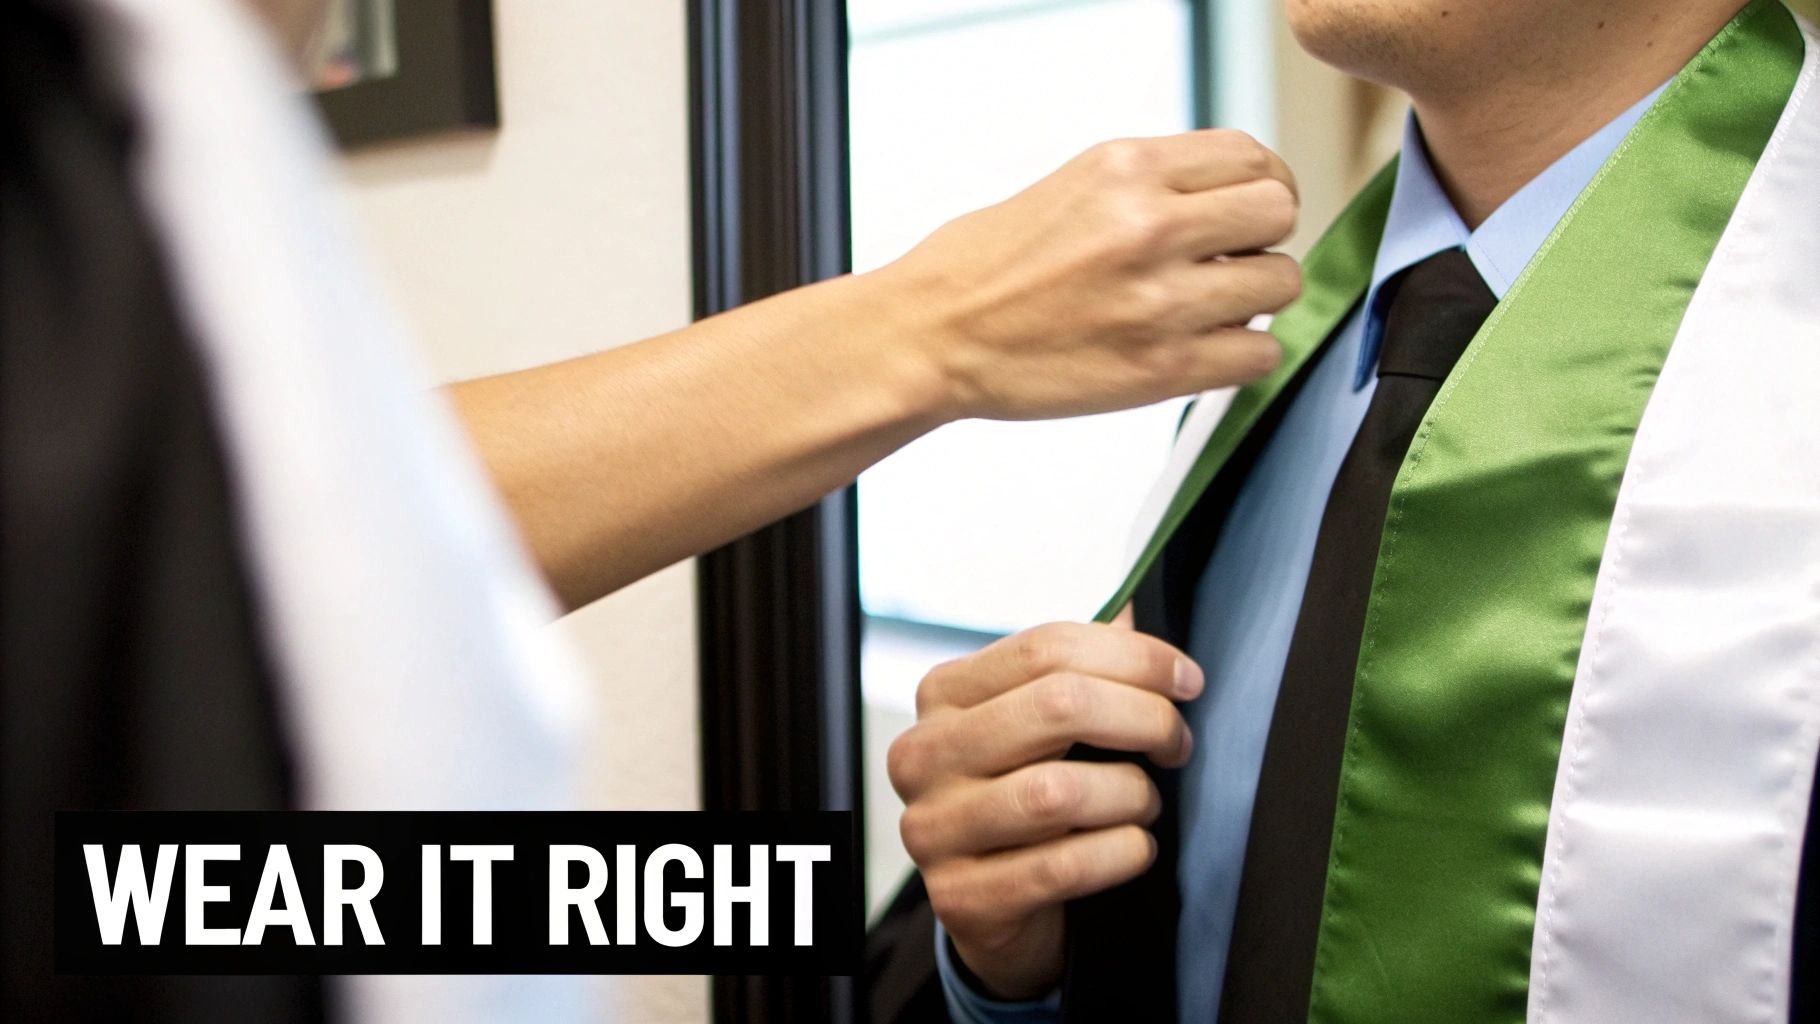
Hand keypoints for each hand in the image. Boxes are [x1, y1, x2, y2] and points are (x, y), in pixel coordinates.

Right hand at [863, 129, 1300, 420]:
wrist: (932, 335)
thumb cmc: (985, 266)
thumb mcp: (1073, 185)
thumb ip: (1150, 184)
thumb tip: (1221, 199)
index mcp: (1126, 169)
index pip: (1251, 156)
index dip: (1259, 186)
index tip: (1244, 212)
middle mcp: (1149, 224)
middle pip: (1279, 211)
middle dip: (1261, 237)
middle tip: (1231, 262)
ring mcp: (1160, 299)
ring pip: (1280, 282)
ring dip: (1254, 299)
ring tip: (1208, 310)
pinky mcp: (1161, 367)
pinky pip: (1259, 353)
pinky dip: (1240, 355)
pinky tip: (1199, 351)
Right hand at [887, 622, 1201, 998]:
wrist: (991, 904)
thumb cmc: (1025, 795)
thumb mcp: (1040, 724)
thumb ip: (1080, 667)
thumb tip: (1132, 608)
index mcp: (943, 693)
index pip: (1046, 648)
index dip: (1134, 657)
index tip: (1187, 681)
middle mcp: (923, 755)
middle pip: (1059, 705)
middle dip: (1144, 718)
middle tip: (1177, 743)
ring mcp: (933, 829)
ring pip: (1060, 792)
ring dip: (1132, 794)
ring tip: (1144, 802)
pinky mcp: (960, 897)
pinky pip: (1061, 867)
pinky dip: (1120, 852)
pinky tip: (1135, 845)